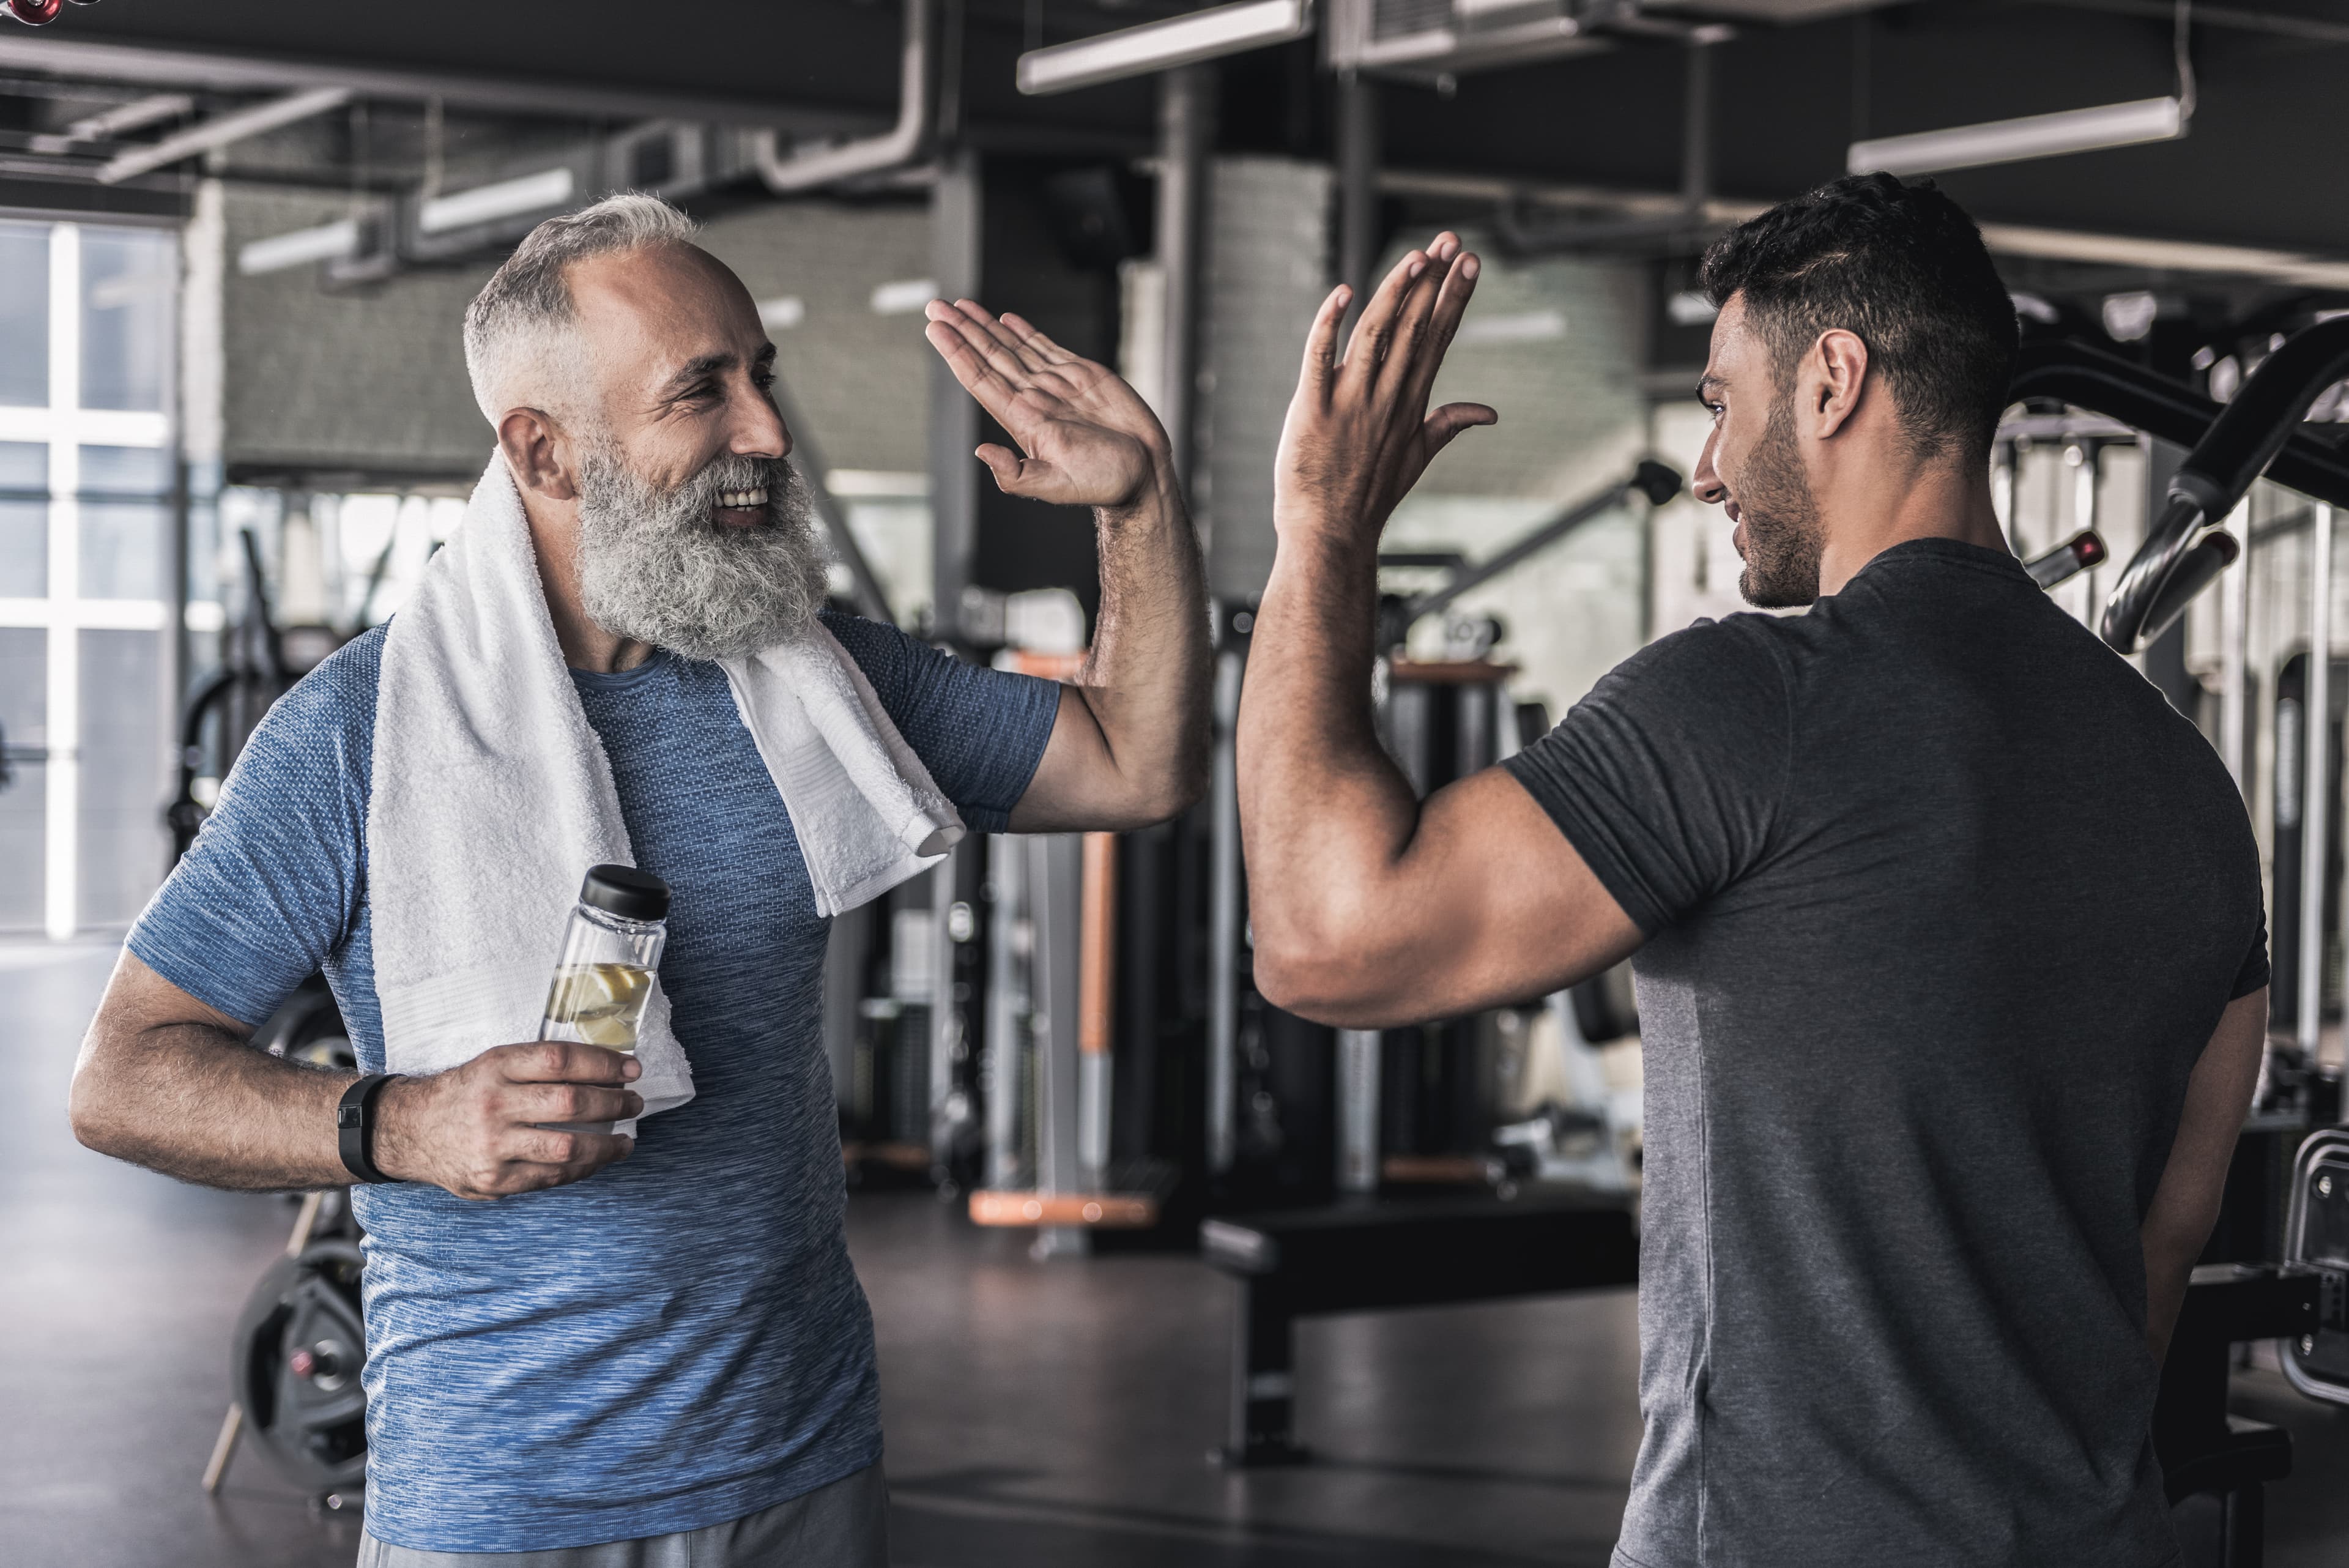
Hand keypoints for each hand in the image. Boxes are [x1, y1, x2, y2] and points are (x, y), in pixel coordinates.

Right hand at [373, 1041, 642, 1200]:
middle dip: (613, 1103)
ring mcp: (492, 1146)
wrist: (410, 1130)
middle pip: (569, 1103)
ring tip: (626, 1139)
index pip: (561, 1060)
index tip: (631, 1068)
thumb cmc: (466, 1093)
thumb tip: (607, 1068)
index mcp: (495, 1066)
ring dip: (607, 1144)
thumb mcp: (493, 1063)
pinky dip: (583, 1168)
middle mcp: (493, 1104)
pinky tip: (597, 1159)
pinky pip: (552, 1177)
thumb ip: (539, 1065)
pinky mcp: (493, 1181)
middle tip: (634, 1101)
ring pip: (567, 1146)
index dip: (604, 1063)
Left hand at [924, 300, 1171, 512]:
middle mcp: (1035, 399)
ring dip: (985, 326)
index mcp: (1024, 420)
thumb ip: (1018, 474)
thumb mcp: (1057, 485)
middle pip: (990, 357)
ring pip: (1012, 348)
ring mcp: (1056, 385)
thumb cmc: (1104, 482)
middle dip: (962, 331)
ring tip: (959, 305)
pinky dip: (1025, 332)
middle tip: (935, 306)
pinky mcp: (1081, 375)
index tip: (936, 329)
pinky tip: (1005, 319)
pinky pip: (1045, 347)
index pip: (981, 379)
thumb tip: (981, 452)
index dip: (957, 353)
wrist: (1144, 473)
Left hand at [1275, 232, 1494, 552]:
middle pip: (1416, 328)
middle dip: (1434, 281)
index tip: (1470, 261)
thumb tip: (1489, 412)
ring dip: (1396, 292)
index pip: (1438, 338)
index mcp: (1410, 402)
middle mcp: (1387, 397)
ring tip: (1416, 257)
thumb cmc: (1368, 497)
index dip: (1454, 298)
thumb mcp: (1418, 458)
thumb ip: (1450, 423)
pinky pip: (1319, 359)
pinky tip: (1343, 293)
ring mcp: (1351, 402)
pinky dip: (1329, 325)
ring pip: (1377, 334)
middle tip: (1451, 240)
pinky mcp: (1313, 409)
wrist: (1331, 536)